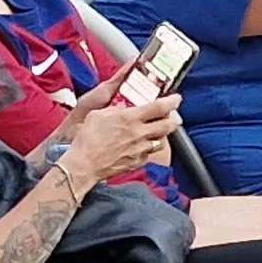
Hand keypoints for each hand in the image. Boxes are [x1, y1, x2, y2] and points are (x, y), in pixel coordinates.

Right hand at [48, 86, 176, 182]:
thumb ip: (115, 110)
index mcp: (130, 118)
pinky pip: (150, 153)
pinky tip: (142, 145)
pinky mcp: (137, 162)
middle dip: (173, 120)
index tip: (176, 98)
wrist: (85, 164)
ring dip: (161, 135)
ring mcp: (140, 149)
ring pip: (161, 141)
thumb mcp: (98, 114)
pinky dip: (149, 148)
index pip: (159, 107)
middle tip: (172, 116)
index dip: (172, 101)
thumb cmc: (87, 139)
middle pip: (168, 126)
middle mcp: (139, 133)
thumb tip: (123, 108)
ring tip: (157, 131)